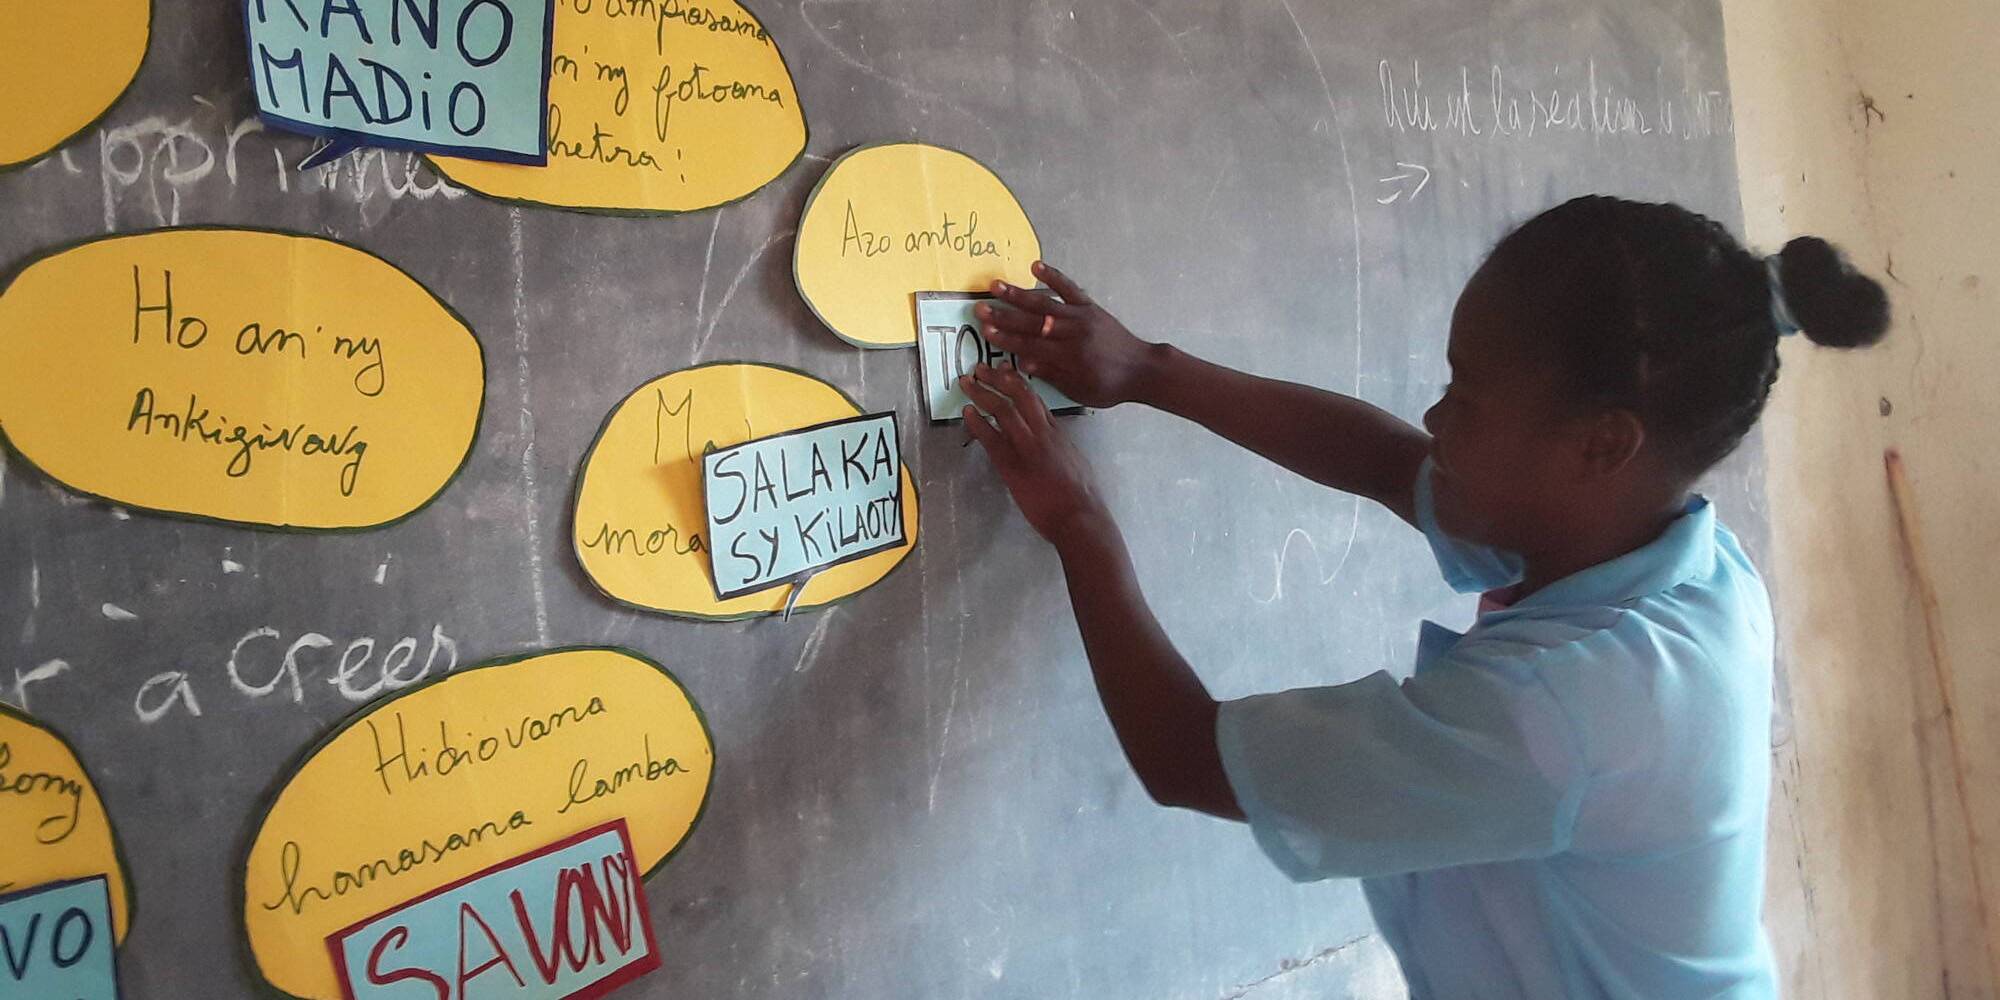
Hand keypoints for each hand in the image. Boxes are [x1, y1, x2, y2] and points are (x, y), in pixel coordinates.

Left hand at [959, 363, 1112, 546]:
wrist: (1078, 516)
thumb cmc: (1081, 496)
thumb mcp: (1075, 461)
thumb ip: (1061, 447)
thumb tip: (1051, 442)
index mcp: (1058, 432)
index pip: (1036, 399)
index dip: (1018, 382)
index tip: (1006, 370)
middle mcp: (1042, 433)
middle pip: (1019, 395)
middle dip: (998, 378)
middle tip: (980, 368)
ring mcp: (1026, 447)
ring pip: (1002, 409)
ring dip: (981, 393)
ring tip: (966, 383)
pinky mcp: (1012, 465)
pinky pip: (990, 437)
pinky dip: (976, 422)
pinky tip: (966, 413)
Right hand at [976, 261, 1157, 408]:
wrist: (1141, 369)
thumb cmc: (1108, 386)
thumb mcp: (1079, 390)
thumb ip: (1051, 374)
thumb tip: (1022, 361)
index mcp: (1069, 357)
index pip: (1031, 345)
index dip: (1007, 338)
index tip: (986, 331)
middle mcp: (1073, 333)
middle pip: (1033, 322)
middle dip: (1004, 315)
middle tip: (980, 308)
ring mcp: (1082, 317)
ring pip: (1045, 303)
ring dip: (1019, 294)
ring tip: (996, 285)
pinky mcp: (1090, 307)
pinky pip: (1069, 289)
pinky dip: (1053, 276)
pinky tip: (1035, 266)